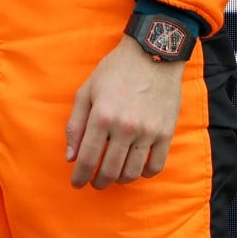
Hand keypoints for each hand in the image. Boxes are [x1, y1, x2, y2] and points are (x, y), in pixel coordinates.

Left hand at [65, 35, 183, 188]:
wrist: (153, 54)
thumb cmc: (114, 70)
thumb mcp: (87, 91)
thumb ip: (76, 124)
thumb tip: (70, 157)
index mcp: (102, 116)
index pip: (87, 158)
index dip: (79, 175)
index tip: (76, 183)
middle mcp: (125, 127)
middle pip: (109, 170)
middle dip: (98, 182)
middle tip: (94, 183)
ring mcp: (148, 132)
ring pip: (133, 172)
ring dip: (120, 179)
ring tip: (113, 176)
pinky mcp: (166, 133)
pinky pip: (156, 166)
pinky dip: (145, 174)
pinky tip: (136, 170)